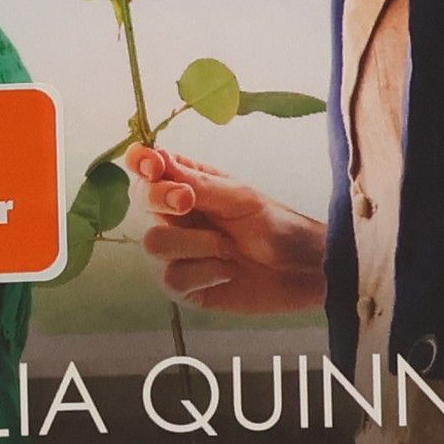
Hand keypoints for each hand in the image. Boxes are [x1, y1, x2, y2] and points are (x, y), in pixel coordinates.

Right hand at [128, 143, 326, 313]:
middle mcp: (175, 217)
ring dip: (196, 243)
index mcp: (187, 185)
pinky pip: (172, 277)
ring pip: (153, 243)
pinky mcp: (183, 286)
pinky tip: (228, 271)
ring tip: (229, 248)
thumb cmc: (276, 225)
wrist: (302, 270)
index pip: (147, 168)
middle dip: (161, 199)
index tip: (153, 167)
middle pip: (140, 201)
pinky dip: (205, 272)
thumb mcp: (239, 197)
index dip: (140, 163)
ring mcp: (177, 252)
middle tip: (187, 201)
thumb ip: (196, 182)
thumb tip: (158, 157)